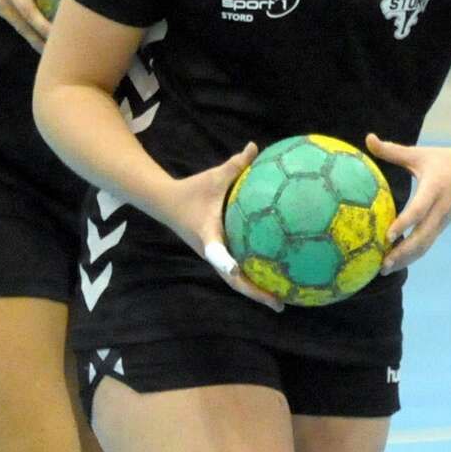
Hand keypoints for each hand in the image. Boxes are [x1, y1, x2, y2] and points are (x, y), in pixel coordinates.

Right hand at [162, 142, 282, 311]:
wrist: (167, 203)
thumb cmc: (192, 190)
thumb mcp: (215, 176)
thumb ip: (236, 164)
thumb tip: (254, 146)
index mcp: (209, 236)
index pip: (218, 253)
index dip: (229, 265)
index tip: (244, 274)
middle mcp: (212, 253)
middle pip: (234, 280)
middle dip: (255, 294)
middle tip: (280, 304)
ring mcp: (215, 257)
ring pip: (236, 280)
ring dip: (257, 291)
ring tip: (283, 300)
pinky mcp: (218, 255)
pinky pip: (239, 270)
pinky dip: (255, 275)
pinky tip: (276, 276)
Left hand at [366, 132, 450, 273]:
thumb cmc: (443, 160)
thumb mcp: (419, 154)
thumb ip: (392, 150)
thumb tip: (368, 138)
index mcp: (434, 188)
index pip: (419, 209)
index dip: (404, 223)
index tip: (387, 235)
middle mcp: (441, 209)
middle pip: (423, 237)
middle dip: (403, 253)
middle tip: (382, 263)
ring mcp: (443, 220)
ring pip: (425, 245)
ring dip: (406, 259)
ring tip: (384, 269)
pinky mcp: (442, 227)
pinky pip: (427, 244)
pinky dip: (412, 255)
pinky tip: (395, 261)